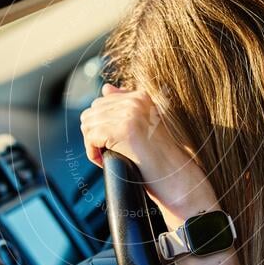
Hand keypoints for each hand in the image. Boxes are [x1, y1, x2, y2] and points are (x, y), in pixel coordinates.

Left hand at [80, 84, 219, 228]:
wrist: (175, 176)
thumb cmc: (161, 156)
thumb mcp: (145, 125)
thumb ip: (126, 104)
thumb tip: (106, 88)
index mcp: (141, 96)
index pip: (103, 102)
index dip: (102, 125)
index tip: (112, 142)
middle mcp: (135, 101)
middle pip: (92, 112)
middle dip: (94, 134)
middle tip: (107, 152)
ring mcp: (128, 114)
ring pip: (88, 124)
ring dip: (92, 144)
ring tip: (106, 157)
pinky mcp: (121, 130)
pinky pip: (90, 137)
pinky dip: (93, 153)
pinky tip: (105, 161)